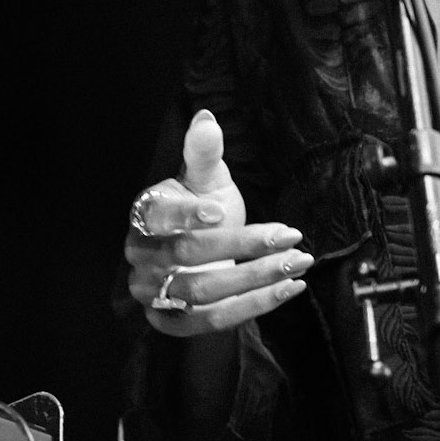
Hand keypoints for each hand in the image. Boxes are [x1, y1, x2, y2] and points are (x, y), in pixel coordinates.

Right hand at [125, 110, 312, 335]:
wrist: (200, 255)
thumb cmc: (202, 210)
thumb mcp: (206, 179)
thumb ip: (204, 152)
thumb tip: (206, 118)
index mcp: (144, 216)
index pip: (157, 216)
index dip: (186, 214)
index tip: (220, 211)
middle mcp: (141, 257)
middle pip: (187, 255)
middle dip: (243, 245)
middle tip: (290, 236)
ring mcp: (154, 293)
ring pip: (203, 291)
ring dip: (256, 279)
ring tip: (297, 262)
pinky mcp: (172, 322)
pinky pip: (212, 320)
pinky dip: (254, 307)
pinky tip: (289, 289)